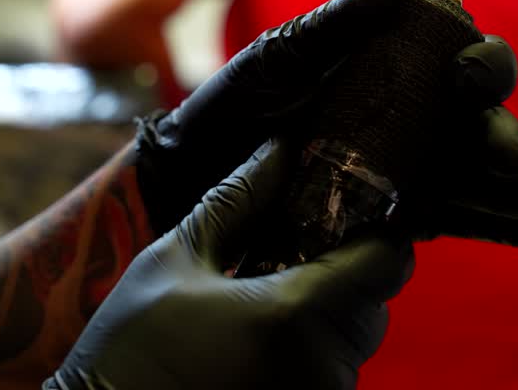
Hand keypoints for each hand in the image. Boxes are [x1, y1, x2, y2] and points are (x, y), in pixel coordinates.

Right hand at [47, 141, 414, 389]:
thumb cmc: (131, 348)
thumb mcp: (174, 260)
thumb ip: (237, 202)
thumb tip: (278, 150)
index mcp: (292, 313)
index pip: (387, 261)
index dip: (376, 229)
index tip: (347, 210)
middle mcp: (320, 363)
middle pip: (376, 301)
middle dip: (345, 269)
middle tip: (298, 248)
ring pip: (356, 339)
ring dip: (328, 309)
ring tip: (271, 290)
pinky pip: (332, 369)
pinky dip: (312, 345)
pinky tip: (265, 330)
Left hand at [133, 0, 517, 244]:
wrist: (189, 182)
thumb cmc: (232, 107)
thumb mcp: (279, 58)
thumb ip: (336, 23)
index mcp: (393, 68)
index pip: (458, 59)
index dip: (480, 65)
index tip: (468, 77)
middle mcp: (411, 118)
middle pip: (476, 122)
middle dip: (500, 135)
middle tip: (505, 155)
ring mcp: (406, 170)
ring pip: (475, 177)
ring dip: (517, 190)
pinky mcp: (394, 219)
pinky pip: (455, 219)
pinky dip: (500, 226)